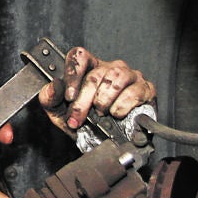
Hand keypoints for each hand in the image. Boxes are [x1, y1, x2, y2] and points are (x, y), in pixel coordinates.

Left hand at [39, 47, 154, 132]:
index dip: (72, 73)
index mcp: (90, 67)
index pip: (79, 55)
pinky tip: (116, 114)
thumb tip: (53, 86)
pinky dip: (121, 107)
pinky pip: (134, 92)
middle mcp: (111, 67)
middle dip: (83, 100)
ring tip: (100, 113)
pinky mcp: (146, 88)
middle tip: (77, 118)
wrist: (111, 142)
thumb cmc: (87, 122)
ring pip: (115, 78)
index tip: (69, 95)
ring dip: (103, 101)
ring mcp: (131, 76)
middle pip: (95, 74)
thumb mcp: (61, 113)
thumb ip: (50, 99)